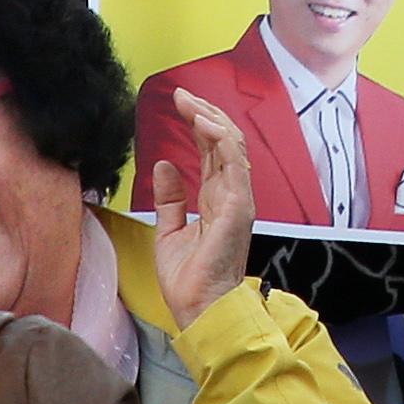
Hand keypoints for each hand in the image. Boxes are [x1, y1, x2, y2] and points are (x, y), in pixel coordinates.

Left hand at [150, 88, 253, 329]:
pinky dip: (223, 141)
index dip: (198, 123)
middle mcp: (231, 195)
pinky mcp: (238, 208)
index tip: (179, 102)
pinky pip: (235, 166)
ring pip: (233, 147)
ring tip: (190, 102)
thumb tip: (164, 165)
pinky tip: (205, 124)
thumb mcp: (170, 231)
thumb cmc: (189, 280)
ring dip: (212, 120)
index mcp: (217, 199)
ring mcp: (238, 200)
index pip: (212, 150)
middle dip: (204, 113)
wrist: (198, 309)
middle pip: (224, 142)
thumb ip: (170, 198)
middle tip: (182, 95)